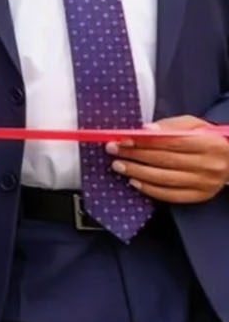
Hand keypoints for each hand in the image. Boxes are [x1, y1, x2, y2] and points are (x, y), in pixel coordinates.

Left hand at [108, 116, 228, 203]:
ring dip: (137, 172)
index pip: (170, 142)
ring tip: (119, 166)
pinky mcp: (200, 195)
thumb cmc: (208, 140)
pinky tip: (135, 182)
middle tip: (113, 151)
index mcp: (208, 144)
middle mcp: (208, 165)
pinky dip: (150, 189)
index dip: (144, 141)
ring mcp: (204, 183)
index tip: (122, 138)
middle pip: (164, 160)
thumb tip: (145, 129)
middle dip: (134, 155)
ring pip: (164, 179)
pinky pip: (170, 195)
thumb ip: (171, 125)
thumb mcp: (195, 125)